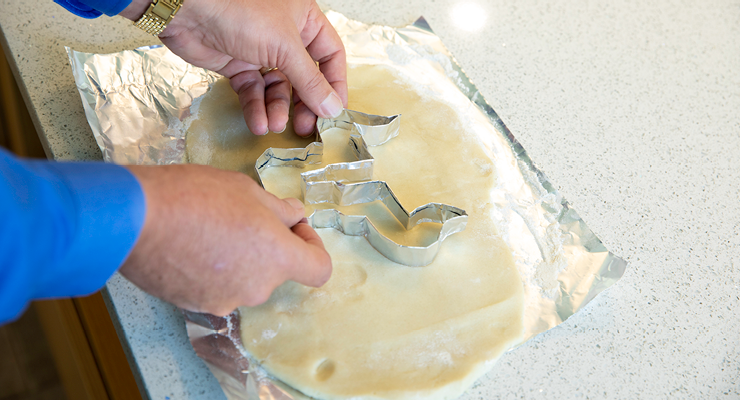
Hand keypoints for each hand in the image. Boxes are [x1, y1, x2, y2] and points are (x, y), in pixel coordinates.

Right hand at [120, 164, 331, 314]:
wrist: (135, 219)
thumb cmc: (196, 196)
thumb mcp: (247, 190)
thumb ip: (279, 209)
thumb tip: (295, 215)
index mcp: (278, 259)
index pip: (319, 269)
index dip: (312, 245)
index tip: (293, 226)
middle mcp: (257, 288)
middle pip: (276, 270)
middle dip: (267, 245)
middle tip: (241, 215)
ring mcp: (225, 301)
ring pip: (244, 278)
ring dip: (238, 257)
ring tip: (208, 227)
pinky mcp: (194, 304)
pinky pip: (215, 286)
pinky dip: (211, 269)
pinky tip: (189, 244)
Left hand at [121, 0, 347, 135]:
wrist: (188, 10)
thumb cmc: (240, 11)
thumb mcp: (285, 47)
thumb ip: (311, 82)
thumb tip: (333, 109)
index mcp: (304, 19)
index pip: (330, 56)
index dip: (334, 85)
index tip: (334, 112)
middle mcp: (285, 35)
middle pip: (304, 77)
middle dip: (304, 104)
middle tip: (306, 127)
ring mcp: (261, 51)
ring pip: (278, 88)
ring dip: (278, 110)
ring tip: (276, 126)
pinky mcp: (238, 65)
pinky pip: (254, 92)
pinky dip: (256, 109)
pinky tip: (259, 123)